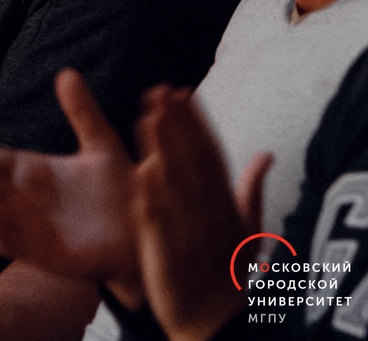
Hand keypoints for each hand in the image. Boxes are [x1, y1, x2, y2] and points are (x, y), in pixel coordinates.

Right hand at [0, 70, 139, 288]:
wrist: (148, 232)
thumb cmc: (122, 192)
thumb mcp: (101, 145)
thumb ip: (82, 112)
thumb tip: (66, 71)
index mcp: (32, 172)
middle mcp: (24, 199)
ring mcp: (30, 226)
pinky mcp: (44, 252)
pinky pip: (14, 243)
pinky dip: (0, 230)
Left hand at [133, 86, 269, 340]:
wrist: (217, 326)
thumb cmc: (227, 272)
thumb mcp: (245, 230)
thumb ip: (250, 190)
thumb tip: (267, 154)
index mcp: (225, 206)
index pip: (210, 155)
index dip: (196, 124)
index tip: (180, 90)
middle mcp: (210, 216)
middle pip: (192, 164)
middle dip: (177, 127)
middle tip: (159, 92)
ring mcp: (190, 236)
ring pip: (175, 188)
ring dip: (162, 152)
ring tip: (146, 119)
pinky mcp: (168, 259)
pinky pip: (159, 228)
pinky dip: (152, 202)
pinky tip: (139, 175)